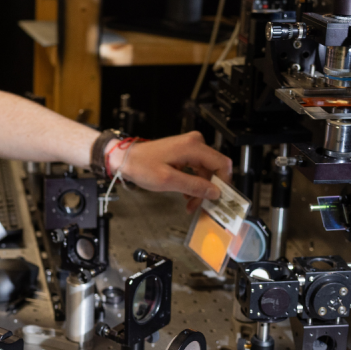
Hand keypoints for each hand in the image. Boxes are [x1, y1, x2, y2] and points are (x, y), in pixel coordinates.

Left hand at [111, 131, 231, 209]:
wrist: (126, 159)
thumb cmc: (141, 165)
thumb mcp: (169, 180)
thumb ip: (194, 186)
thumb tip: (215, 192)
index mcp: (193, 147)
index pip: (222, 164)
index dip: (224, 183)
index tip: (219, 198)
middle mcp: (194, 143)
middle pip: (215, 169)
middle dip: (209, 189)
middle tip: (200, 205)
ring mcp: (190, 147)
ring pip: (207, 171)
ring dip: (200, 189)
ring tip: (190, 203)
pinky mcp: (186, 152)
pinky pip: (198, 169)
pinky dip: (194, 183)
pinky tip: (187, 194)